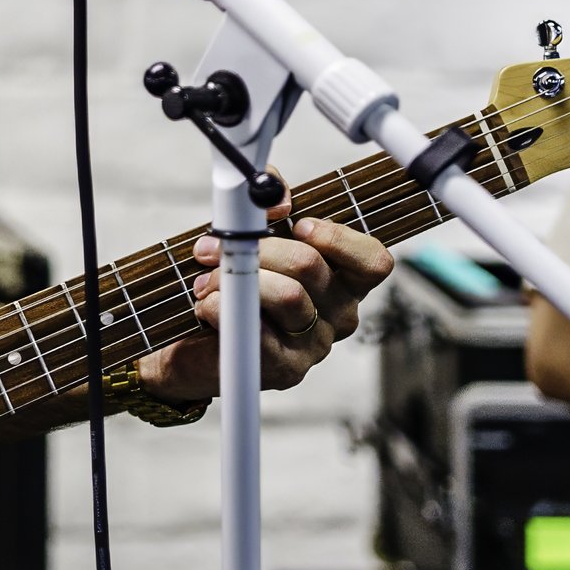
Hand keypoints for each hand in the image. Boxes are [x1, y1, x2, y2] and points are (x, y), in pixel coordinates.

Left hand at [138, 211, 392, 403]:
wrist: (196, 341)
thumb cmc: (235, 283)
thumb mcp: (255, 231)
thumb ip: (272, 200)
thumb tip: (280, 200)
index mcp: (343, 280)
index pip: (373, 261)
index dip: (337, 239)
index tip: (298, 225)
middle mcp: (339, 314)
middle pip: (312, 266)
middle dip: (259, 248)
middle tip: (219, 247)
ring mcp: (315, 345)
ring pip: (288, 295)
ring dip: (236, 278)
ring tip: (209, 280)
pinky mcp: (286, 370)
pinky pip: (261, 332)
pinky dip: (224, 309)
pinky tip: (209, 305)